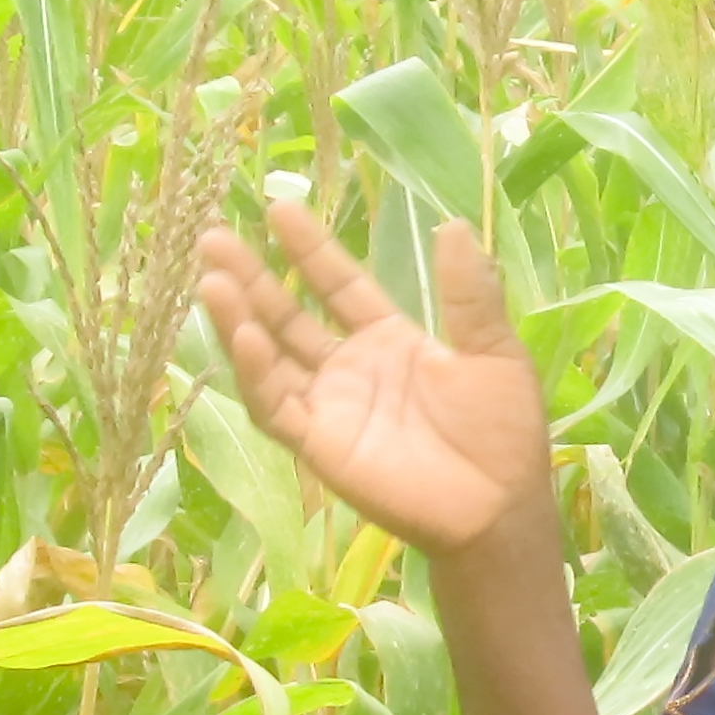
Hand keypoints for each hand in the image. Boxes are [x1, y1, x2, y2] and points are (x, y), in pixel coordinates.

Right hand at [196, 205, 554, 560]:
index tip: (279, 207)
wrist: (500, 508)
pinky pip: (276, 406)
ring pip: (268, 357)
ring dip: (239, 320)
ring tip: (212, 279)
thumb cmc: (502, 432)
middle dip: (251, 278)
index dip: (310, 251)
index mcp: (389, 340)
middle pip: (287, 315)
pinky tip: (247, 338)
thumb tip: (454, 224)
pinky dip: (257, 374)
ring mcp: (329, 406)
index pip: (338, 286)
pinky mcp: (318, 444)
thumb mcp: (493, 353)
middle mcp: (348, 369)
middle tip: (214, 237)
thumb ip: (469, 295)